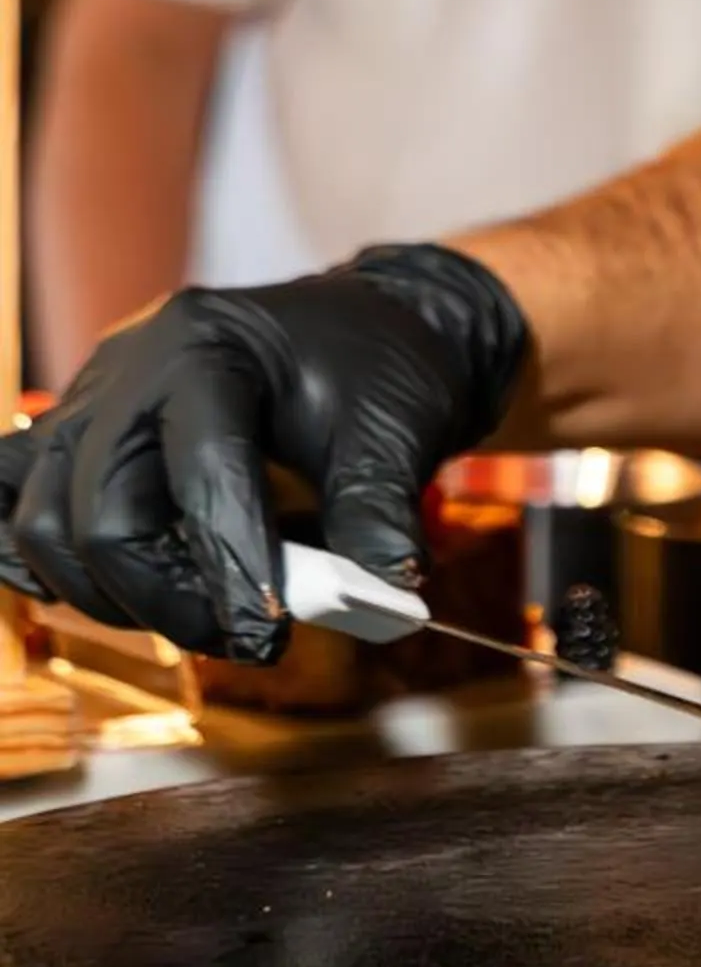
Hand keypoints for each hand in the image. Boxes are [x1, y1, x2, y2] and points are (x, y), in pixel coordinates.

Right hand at [0, 246, 526, 660]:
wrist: (356, 328)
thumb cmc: (375, 369)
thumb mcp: (396, 431)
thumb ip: (377, 515)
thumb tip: (382, 595)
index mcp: (210, 347)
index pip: (201, 474)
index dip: (232, 567)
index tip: (269, 638)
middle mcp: (131, 365)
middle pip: (102, 512)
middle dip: (168, 598)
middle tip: (241, 636)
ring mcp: (89, 397)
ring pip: (44, 522)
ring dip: (110, 594)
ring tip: (195, 613)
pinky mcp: (71, 431)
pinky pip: (14, 499)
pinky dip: (41, 558)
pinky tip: (104, 590)